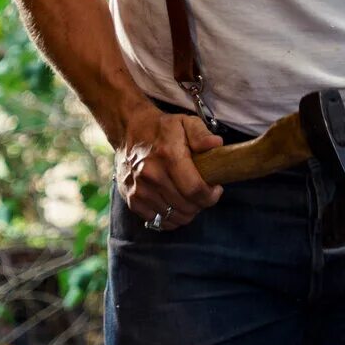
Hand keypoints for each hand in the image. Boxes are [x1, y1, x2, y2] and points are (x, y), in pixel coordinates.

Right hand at [113, 105, 223, 228]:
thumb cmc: (162, 128)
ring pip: (173, 217)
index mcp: (169, 156)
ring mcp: (140, 190)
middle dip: (201, 204)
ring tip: (190, 199)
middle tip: (203, 193)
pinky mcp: (132, 199)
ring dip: (187, 212)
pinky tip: (175, 205)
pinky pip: (157, 221)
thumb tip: (216, 145)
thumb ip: (202, 135)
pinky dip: (170, 218)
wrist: (128, 130)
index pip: (195, 190)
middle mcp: (152, 175)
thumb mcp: (186, 123)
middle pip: (186, 207)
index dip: (210, 196)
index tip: (215, 190)